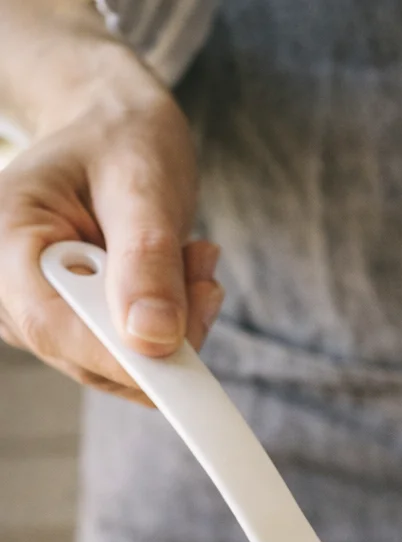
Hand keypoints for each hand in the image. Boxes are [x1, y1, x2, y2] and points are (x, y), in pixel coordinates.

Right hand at [0, 49, 220, 402]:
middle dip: (163, 330)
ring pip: (120, 365)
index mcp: (4, 240)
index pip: (53, 327)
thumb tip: (153, 337)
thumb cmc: (117, 139)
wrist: (112, 133)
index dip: (120, 357)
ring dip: (174, 323)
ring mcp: (42, 317)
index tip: (185, 369)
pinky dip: (171, 324)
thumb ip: (146, 257)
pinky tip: (179, 272)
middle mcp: (11, 290)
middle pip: (90, 356)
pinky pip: (134, 356)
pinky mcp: (77, 331)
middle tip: (203, 270)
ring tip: (189, 255)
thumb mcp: (139, 180)